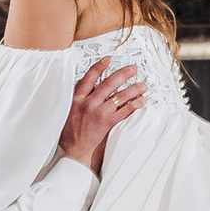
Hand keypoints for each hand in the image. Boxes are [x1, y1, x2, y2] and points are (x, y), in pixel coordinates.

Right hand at [58, 58, 143, 173]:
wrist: (74, 150)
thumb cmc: (69, 133)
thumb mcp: (66, 112)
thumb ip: (76, 100)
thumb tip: (84, 90)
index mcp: (77, 99)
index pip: (89, 77)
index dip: (100, 66)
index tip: (108, 59)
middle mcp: (89, 103)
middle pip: (109, 83)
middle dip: (123, 74)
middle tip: (133, 68)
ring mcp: (99, 112)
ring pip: (120, 96)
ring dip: (133, 89)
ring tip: (143, 85)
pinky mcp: (107, 122)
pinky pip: (124, 110)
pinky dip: (134, 105)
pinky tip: (141, 101)